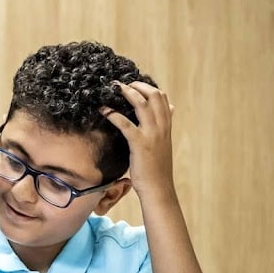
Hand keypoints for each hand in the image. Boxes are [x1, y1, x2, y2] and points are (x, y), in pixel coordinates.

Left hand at [101, 81, 175, 196]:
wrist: (158, 188)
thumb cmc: (157, 168)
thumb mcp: (164, 143)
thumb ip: (165, 125)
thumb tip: (170, 107)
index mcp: (167, 127)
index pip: (162, 98)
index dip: (147, 87)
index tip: (133, 84)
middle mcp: (162, 127)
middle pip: (154, 95)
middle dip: (137, 85)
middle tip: (121, 84)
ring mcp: (152, 135)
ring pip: (142, 104)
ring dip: (126, 92)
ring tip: (113, 88)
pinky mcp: (140, 144)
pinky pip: (126, 123)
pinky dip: (113, 114)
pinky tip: (103, 110)